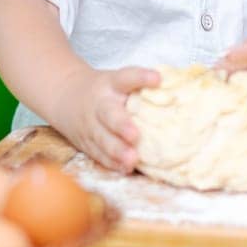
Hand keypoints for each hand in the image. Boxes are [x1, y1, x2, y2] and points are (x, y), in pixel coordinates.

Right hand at [46, 65, 160, 172]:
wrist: (65, 95)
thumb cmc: (105, 89)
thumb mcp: (117, 80)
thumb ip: (140, 87)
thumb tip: (180, 93)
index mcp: (111, 84)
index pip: (126, 78)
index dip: (141, 77)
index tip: (157, 79)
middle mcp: (99, 104)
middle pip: (109, 114)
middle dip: (121, 125)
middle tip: (135, 135)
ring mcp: (91, 125)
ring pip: (102, 139)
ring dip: (117, 151)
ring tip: (132, 160)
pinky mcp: (86, 142)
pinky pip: (98, 153)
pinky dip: (111, 162)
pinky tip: (124, 168)